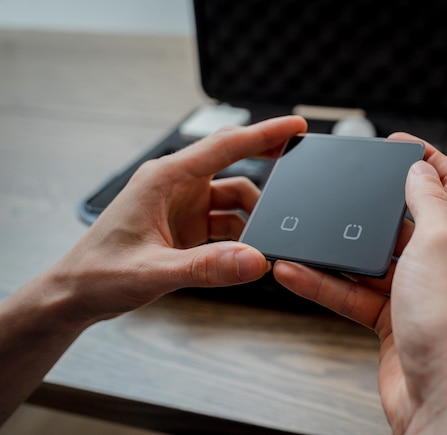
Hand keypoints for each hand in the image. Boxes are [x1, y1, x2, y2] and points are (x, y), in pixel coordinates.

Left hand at [48, 115, 306, 323]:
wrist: (76, 294)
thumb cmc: (99, 273)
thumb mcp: (155, 271)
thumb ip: (208, 267)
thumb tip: (255, 260)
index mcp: (164, 179)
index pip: (224, 146)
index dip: (264, 134)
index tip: (295, 126)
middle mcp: (175, 185)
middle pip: (233, 163)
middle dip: (267, 163)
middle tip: (298, 169)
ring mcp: (181, 205)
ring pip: (233, 198)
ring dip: (253, 217)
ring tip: (266, 240)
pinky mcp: (185, 226)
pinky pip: (225, 221)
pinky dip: (241, 235)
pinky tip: (246, 253)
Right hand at [273, 135, 446, 433]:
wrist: (441, 402)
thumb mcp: (441, 244)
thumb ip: (428, 202)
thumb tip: (420, 170)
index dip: (426, 159)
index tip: (396, 145)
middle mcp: (446, 261)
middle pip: (406, 218)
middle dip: (375, 204)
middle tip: (345, 187)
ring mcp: (417, 290)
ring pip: (371, 258)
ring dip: (338, 251)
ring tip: (306, 237)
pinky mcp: (391, 318)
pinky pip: (353, 292)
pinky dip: (326, 283)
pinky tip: (297, 273)